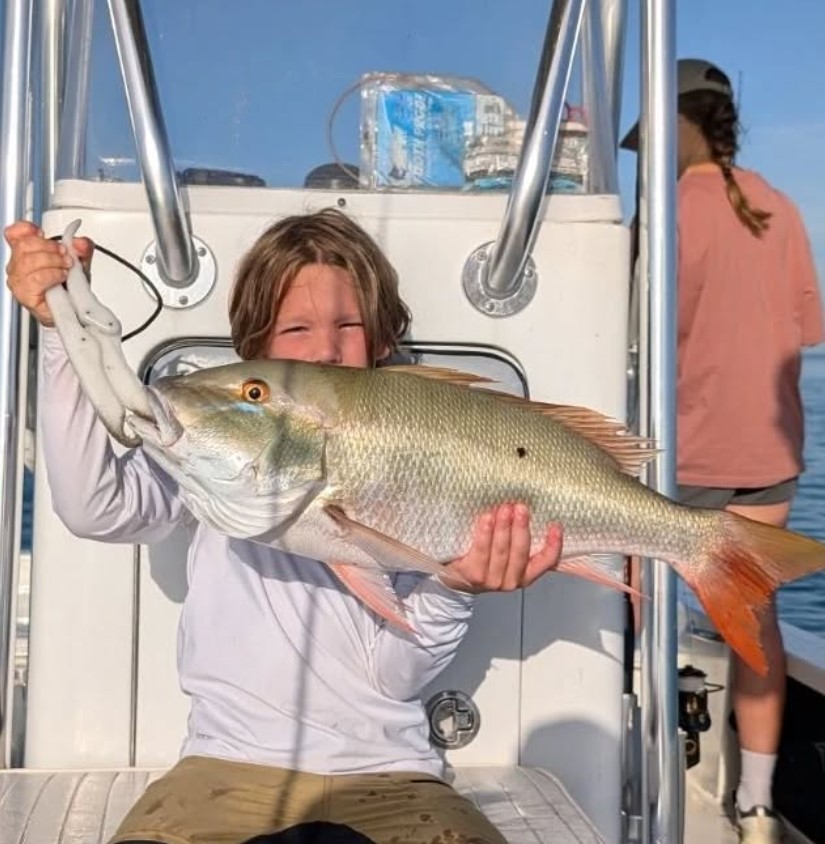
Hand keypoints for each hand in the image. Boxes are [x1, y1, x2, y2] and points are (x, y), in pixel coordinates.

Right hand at [5, 220, 94, 325]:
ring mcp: (19, 281)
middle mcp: (18, 265)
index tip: (43, 233)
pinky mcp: (25, 295)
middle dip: (50, 247)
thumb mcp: (80, 262)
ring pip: (28, 261)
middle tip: (65, 255)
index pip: (14, 234)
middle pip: (24, 245)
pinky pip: (35, 279)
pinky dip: (52, 275)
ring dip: (53, 262)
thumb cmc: (70, 287)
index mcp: (27, 253)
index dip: (26, 229)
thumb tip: (81, 243)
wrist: (74, 310)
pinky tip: (60, 277)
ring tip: (66, 268)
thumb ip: (82, 249)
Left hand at [439, 503, 562, 593]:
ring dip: (504, 528)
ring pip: (501, 551)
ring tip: (504, 508)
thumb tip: (525, 508)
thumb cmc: (482, 560)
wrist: (455, 579)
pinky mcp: (473, 575)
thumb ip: (518, 538)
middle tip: (521, 508)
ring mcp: (491, 580)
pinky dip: (485, 534)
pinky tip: (487, 519)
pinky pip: (481, 551)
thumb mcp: (506, 553)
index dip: (553, 545)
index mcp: (524, 574)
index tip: (555, 526)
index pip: (545, 562)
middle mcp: (510, 580)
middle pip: (520, 552)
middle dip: (521, 528)